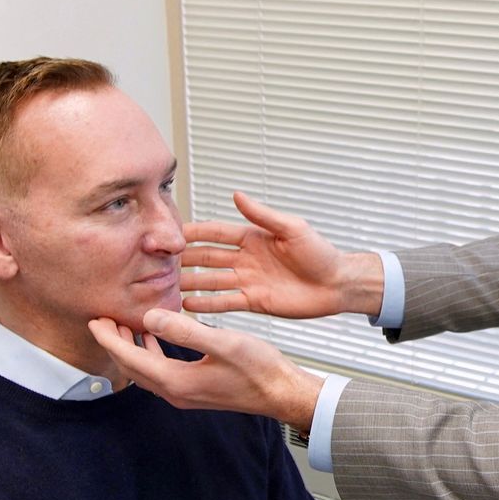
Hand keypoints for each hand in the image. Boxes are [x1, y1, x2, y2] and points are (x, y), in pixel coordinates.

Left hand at [88, 309, 322, 431]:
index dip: (109, 339)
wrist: (281, 393)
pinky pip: (160, 371)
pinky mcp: (194, 388)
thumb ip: (185, 330)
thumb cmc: (260, 369)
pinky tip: (154, 336)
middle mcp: (175, 391)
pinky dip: (150, 352)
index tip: (95, 319)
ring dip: (131, 348)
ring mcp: (184, 393)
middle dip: (114, 343)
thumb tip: (151, 317)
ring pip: (145, 370)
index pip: (130, 359)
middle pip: (132, 368)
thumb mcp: (224, 343)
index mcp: (177, 381)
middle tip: (103, 317)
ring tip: (123, 323)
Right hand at [181, 191, 382, 318]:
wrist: (337, 284)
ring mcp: (249, 280)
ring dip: (192, 282)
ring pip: (213, 280)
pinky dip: (207, 304)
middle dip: (186, 258)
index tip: (173, 232)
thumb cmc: (321, 253)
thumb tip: (237, 195)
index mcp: (254, 236)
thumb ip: (263, 215)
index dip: (196, 232)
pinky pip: (226, 301)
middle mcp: (247, 258)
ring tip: (168, 285)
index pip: (217, 232)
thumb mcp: (292, 229)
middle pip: (209, 257)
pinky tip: (188, 304)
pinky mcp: (254, 301)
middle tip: (161, 261)